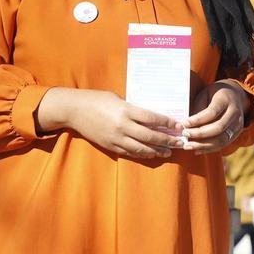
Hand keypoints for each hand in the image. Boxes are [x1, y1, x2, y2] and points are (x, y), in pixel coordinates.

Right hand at [36, 88, 179, 159]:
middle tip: (180, 142)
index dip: (168, 123)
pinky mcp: (109, 146)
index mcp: (126, 110)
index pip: (153, 119)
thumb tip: (151, 116)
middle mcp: (123, 126)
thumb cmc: (97, 99)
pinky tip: (151, 154)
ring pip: (141, 148)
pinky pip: (129, 152)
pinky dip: (142, 154)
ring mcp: (115, 138)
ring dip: (157, 151)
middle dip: (167, 140)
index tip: (179, 126)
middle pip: (150, 136)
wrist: (73, 110)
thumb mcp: (119, 99)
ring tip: (168, 152)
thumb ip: (133, 108)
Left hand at [182, 80, 247, 152]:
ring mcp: (238, 123)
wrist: (234, 95)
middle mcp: (235, 112)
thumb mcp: (204, 94)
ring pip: (222, 139)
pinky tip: (197, 150)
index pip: (212, 113)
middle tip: (184, 134)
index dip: (197, 120)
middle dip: (199, 134)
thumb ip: (197, 108)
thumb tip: (186, 126)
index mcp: (226, 99)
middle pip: (218, 128)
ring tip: (188, 146)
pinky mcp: (237, 133)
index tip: (183, 124)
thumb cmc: (214, 95)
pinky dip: (209, 149)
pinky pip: (223, 144)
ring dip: (204, 145)